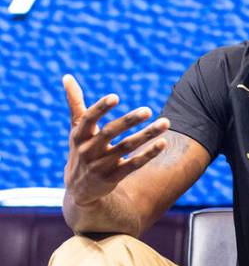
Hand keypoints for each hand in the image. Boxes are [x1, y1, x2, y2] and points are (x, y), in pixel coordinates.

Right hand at [62, 74, 169, 205]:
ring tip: (165, 122)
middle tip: (148, 110)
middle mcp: (89, 150)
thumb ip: (75, 103)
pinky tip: (163, 142)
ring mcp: (101, 165)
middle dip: (129, 121)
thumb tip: (67, 76)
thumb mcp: (76, 129)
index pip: (88, 119)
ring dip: (147, 135)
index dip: (100, 108)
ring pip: (127, 147)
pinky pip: (134, 164)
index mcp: (79, 136)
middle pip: (110, 133)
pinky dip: (148, 154)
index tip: (115, 96)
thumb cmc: (81, 150)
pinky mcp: (114, 177)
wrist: (80, 189)